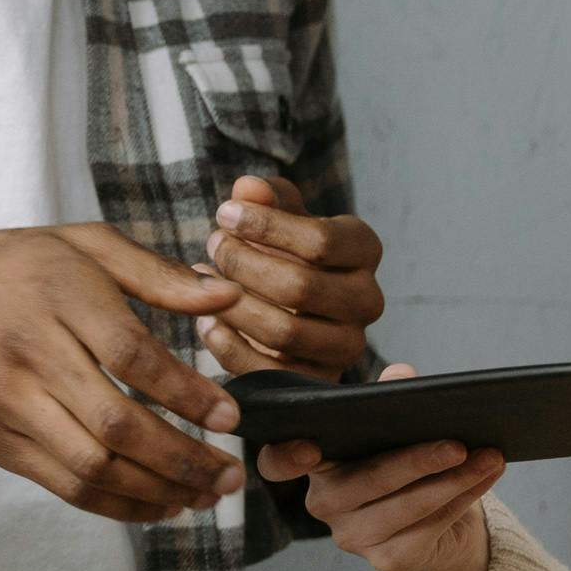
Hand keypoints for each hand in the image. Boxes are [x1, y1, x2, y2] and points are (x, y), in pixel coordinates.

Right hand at [0, 224, 242, 523]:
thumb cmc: (2, 269)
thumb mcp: (78, 244)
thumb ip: (154, 272)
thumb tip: (226, 296)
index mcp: (59, 296)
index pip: (133, 356)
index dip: (187, 393)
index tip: (231, 416)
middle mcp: (32, 356)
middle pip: (116, 423)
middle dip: (183, 458)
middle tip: (231, 474)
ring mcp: (9, 406)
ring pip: (91, 466)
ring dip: (156, 491)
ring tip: (204, 496)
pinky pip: (64, 485)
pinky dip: (116, 504)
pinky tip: (158, 504)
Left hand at [201, 175, 386, 379]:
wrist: (293, 307)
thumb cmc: (286, 252)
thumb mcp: (280, 217)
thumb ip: (267, 198)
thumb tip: (247, 188)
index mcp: (364, 251)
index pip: (321, 241)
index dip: (266, 226)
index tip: (224, 214)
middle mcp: (367, 299)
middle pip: (300, 286)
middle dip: (244, 264)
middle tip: (213, 246)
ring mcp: (348, 346)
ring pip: (284, 331)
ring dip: (231, 304)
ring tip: (203, 281)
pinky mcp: (319, 382)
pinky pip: (268, 371)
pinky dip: (228, 345)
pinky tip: (204, 321)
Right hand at [254, 366, 501, 570]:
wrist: (439, 518)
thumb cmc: (407, 459)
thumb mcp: (399, 425)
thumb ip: (394, 397)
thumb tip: (402, 376)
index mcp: (318, 462)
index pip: (279, 463)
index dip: (286, 456)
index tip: (307, 447)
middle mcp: (324, 503)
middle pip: (371, 480)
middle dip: (419, 459)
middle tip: (459, 442)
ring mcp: (353, 537)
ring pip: (408, 506)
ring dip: (455, 480)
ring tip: (490, 456)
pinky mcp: (387, 561)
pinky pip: (430, 527)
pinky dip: (463, 499)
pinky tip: (485, 477)